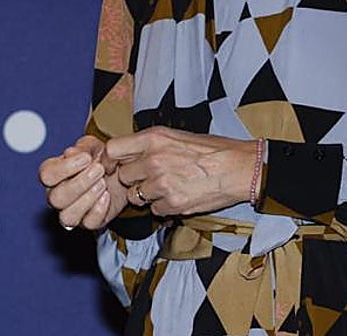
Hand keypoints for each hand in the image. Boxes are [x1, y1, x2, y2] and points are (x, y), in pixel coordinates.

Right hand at [39, 135, 127, 230]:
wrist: (121, 174)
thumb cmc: (100, 159)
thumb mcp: (93, 146)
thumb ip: (82, 148)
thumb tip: (70, 153)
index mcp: (54, 174)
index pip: (46, 175)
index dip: (64, 168)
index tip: (86, 158)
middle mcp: (58, 195)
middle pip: (55, 198)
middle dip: (79, 184)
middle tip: (99, 169)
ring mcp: (72, 211)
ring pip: (68, 216)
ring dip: (87, 199)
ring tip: (103, 184)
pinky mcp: (89, 222)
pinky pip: (88, 223)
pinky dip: (99, 210)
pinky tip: (107, 196)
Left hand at [106, 126, 254, 216]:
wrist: (238, 168)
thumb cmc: (210, 150)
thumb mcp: (174, 136)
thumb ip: (148, 144)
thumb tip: (126, 154)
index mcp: (153, 139)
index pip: (112, 149)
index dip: (109, 160)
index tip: (112, 166)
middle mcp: (153, 160)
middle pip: (122, 176)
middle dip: (132, 179)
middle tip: (148, 177)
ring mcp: (162, 184)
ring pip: (136, 196)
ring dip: (146, 195)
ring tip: (167, 186)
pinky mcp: (172, 203)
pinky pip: (154, 210)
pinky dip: (163, 206)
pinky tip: (178, 195)